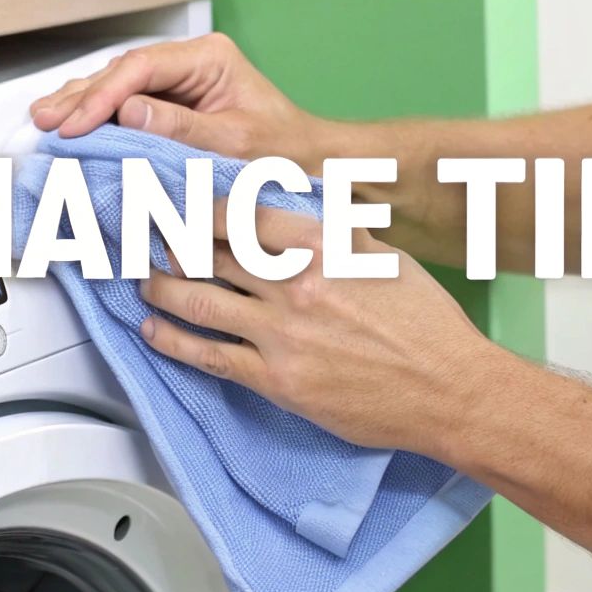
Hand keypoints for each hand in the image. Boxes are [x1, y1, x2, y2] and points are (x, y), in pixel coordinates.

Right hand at [29, 33, 331, 169]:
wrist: (309, 158)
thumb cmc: (283, 149)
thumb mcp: (234, 142)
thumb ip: (181, 127)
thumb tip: (130, 112)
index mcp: (210, 57)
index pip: (141, 67)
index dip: (104, 95)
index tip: (78, 123)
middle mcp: (192, 61)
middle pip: (122, 70)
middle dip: (82, 96)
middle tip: (47, 120)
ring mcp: (180, 78)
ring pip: (117, 82)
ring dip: (81, 102)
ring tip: (46, 119)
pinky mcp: (172, 99)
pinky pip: (126, 100)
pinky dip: (96, 113)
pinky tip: (71, 121)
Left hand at [137, 202, 520, 454]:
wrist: (449, 389)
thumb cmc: (425, 322)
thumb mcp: (383, 256)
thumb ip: (333, 230)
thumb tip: (295, 205)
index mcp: (321, 245)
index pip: (235, 214)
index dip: (195, 207)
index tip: (175, 202)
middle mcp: (295, 285)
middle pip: (206, 253)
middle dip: (167, 242)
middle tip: (142, 236)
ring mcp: (282, 335)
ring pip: (196, 302)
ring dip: (159, 289)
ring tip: (145, 281)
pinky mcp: (278, 381)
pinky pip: (209, 357)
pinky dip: (173, 342)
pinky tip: (154, 332)